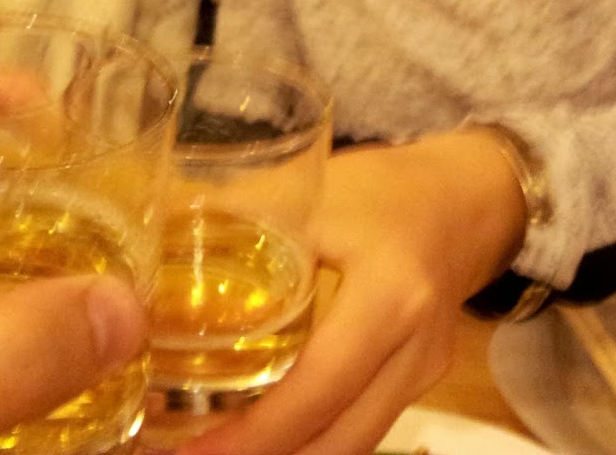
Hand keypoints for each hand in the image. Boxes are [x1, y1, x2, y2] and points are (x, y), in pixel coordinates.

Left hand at [179, 131, 527, 454]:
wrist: (466, 197)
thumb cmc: (383, 186)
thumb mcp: (309, 189)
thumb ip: (231, 215)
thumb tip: (150, 240)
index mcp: (389, 297)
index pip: (319, 387)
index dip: (256, 433)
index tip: (192, 451)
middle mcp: (415, 350)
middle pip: (339, 441)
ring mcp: (423, 375)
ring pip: (351, 445)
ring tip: (213, 452)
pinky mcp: (417, 385)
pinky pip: (360, 428)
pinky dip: (310, 440)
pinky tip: (258, 433)